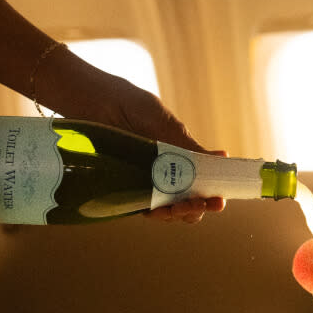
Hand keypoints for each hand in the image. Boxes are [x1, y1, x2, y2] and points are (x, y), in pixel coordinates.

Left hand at [86, 78, 224, 223]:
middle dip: (196, 208)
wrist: (90, 99)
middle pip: (185, 201)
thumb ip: (186, 146)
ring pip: (166, 209)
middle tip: (203, 204)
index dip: (211, 195)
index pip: (200, 184)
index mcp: (178, 157)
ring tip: (183, 208)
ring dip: (177, 213)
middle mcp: (161, 173)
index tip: (220, 200)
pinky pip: (140, 207)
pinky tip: (158, 211)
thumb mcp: (162, 123)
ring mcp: (141, 182)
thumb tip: (222, 158)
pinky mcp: (119, 188)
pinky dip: (153, 212)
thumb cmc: (129, 104)